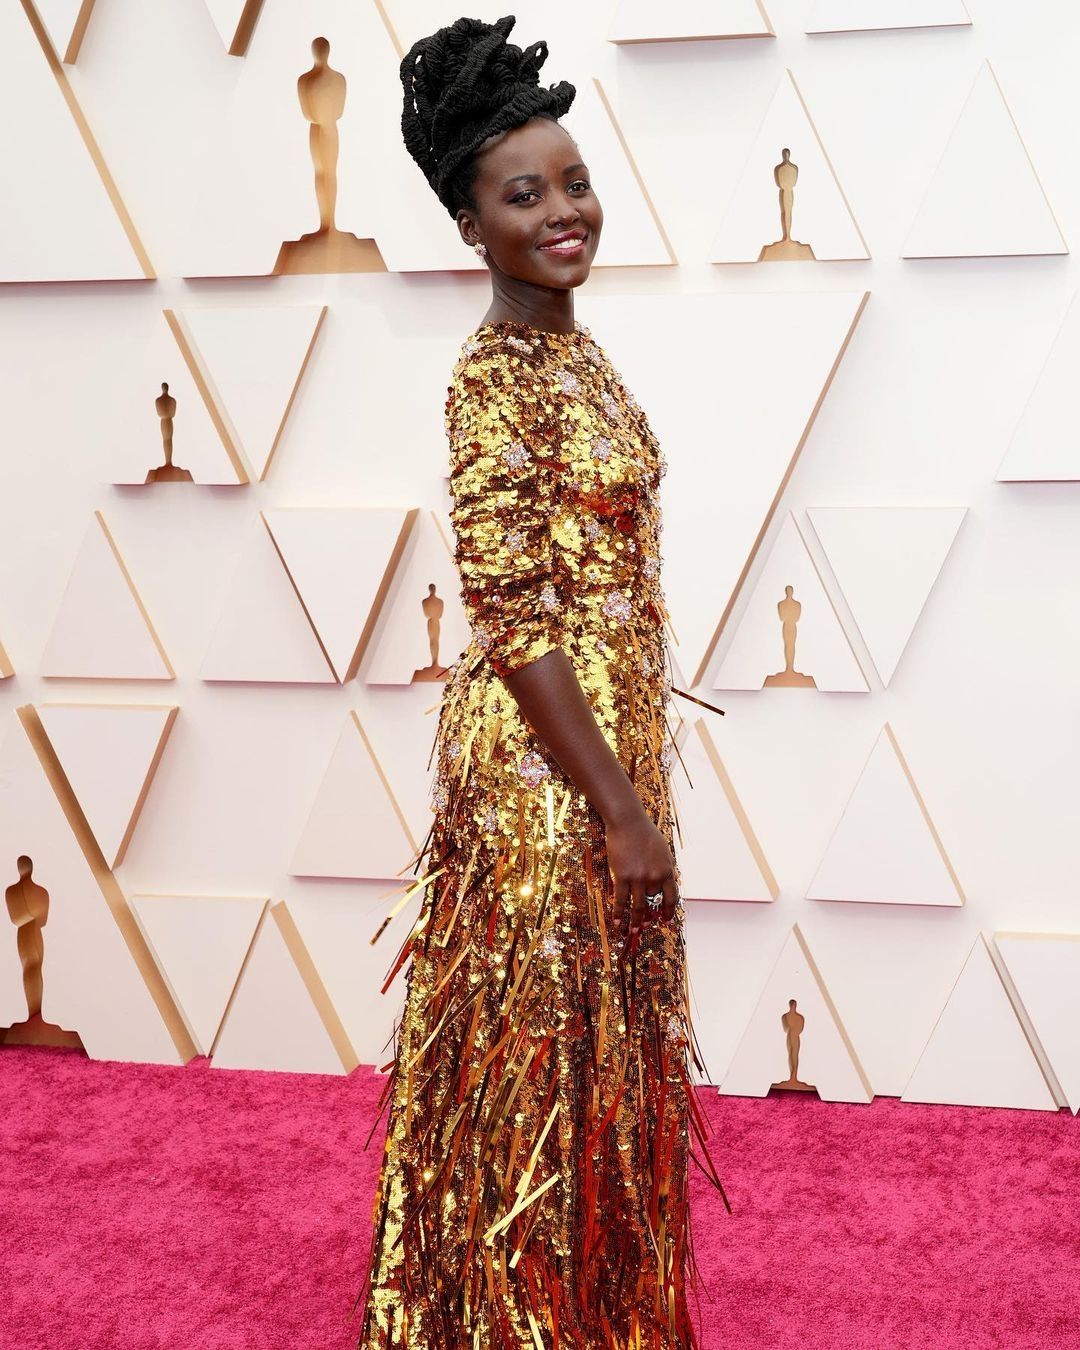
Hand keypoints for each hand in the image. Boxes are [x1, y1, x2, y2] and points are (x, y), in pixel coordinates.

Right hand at [604, 806, 677, 947]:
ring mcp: (638, 878)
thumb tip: (670, 882)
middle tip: (645, 927)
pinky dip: (619, 913)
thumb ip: (666, 867)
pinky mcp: (622, 876)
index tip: (665, 920)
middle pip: (653, 902)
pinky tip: (617, 922)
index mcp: (667, 870)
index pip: (671, 897)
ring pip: (638, 906)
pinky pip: (621, 900)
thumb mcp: (663, 850)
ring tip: (633, 931)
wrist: (628, 822)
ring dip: (636, 921)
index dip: (668, 911)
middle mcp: (654, 876)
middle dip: (649, 916)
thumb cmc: (645, 833)